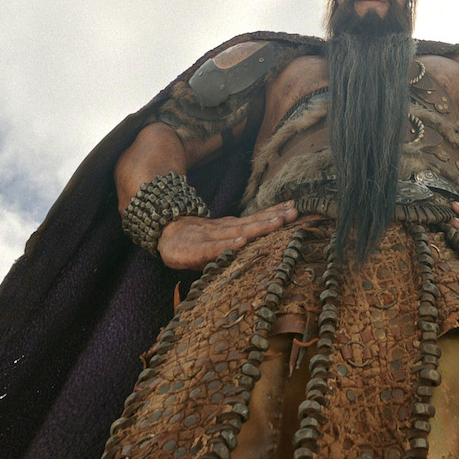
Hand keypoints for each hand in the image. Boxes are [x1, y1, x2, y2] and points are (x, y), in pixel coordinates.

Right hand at [157, 201, 297, 269]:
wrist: (163, 235)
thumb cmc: (195, 242)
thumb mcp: (220, 238)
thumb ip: (239, 237)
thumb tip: (265, 236)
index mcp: (232, 228)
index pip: (257, 219)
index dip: (276, 214)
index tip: (295, 208)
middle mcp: (224, 230)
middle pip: (252, 223)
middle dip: (274, 218)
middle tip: (295, 212)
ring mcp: (210, 238)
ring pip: (237, 232)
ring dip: (258, 227)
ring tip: (278, 222)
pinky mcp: (194, 250)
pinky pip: (213, 249)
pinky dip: (227, 246)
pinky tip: (241, 243)